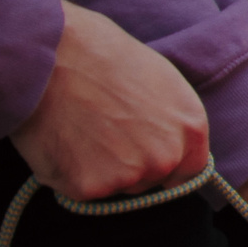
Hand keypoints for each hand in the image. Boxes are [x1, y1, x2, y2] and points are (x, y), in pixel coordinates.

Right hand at [11, 2, 207, 199]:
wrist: (56, 56)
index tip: (146, 157)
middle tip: (104, 133)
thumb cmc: (105, 58)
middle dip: (132, 166)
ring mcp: (130, 175)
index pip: (190, 170)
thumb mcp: (162, 82)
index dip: (167, 167)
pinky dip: (71, 175)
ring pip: (118, 187)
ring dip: (101, 171)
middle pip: (152, 181)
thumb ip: (171, 122)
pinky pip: (83, 191)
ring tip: (83, 130)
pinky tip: (64, 141)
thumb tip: (169, 143)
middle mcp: (167, 157)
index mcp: (191, 128)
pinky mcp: (91, 187)